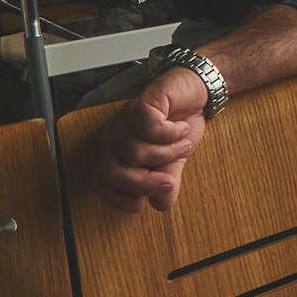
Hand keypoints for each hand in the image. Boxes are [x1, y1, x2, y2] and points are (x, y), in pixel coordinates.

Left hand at [93, 68, 207, 211]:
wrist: (195, 91)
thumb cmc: (179, 125)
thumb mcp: (174, 161)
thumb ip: (167, 182)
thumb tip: (162, 205)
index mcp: (115, 152)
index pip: (102, 182)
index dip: (118, 198)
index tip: (140, 205)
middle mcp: (113, 136)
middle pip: (114, 172)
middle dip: (144, 183)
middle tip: (168, 181)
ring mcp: (124, 120)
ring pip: (136, 152)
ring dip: (168, 153)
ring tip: (183, 143)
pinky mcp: (141, 104)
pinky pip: (151, 129)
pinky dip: (172, 133)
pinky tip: (180, 128)